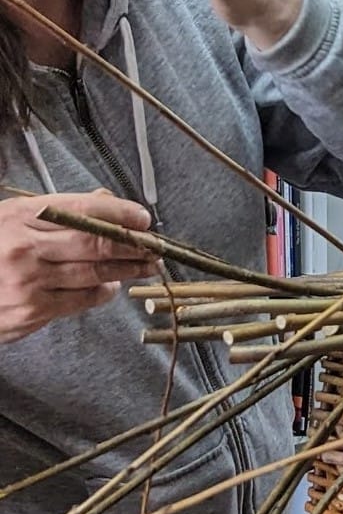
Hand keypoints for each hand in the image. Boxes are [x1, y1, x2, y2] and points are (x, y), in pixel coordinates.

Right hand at [0, 191, 157, 342]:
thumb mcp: (9, 218)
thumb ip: (54, 212)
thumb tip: (105, 202)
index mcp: (17, 215)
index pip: (82, 210)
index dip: (119, 213)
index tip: (143, 218)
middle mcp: (24, 246)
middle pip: (96, 243)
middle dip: (134, 245)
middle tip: (156, 246)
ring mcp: (29, 281)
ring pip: (95, 273)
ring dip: (128, 270)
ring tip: (146, 265)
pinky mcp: (33, 311)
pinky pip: (82, 300)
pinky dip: (103, 291)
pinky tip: (111, 284)